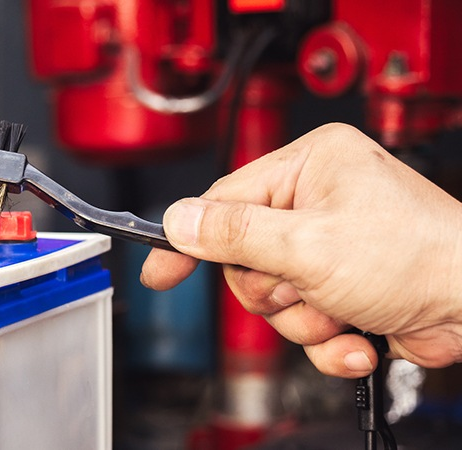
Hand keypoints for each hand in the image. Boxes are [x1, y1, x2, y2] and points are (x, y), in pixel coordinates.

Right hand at [141, 123, 461, 377]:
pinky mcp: (343, 285)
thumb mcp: (308, 244)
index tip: (160, 269)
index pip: (224, 200)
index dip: (190, 239)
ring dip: (303, 319)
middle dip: (271, 289)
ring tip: (339, 313)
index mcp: (310, 165)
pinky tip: (357, 336)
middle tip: (300, 289)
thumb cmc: (419, 257)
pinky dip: (327, 339)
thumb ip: (234, 234)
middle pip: (245, 256)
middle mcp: (318, 200)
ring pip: (273, 296)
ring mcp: (331, 245)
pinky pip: (304, 320)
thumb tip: (179, 221)